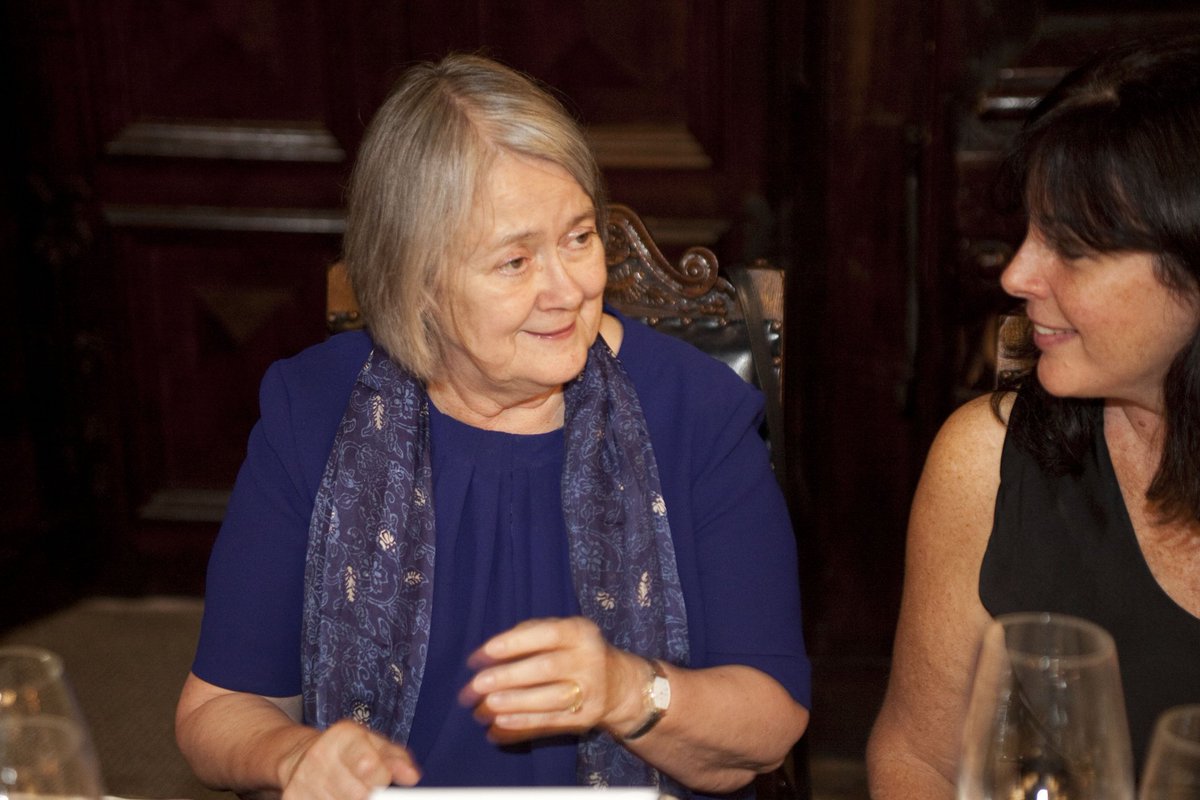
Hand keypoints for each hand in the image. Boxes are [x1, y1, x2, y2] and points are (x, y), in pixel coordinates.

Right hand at [279, 719, 420, 799]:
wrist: (302, 756)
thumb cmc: (349, 751)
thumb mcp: (374, 744)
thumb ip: (396, 759)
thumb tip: (411, 777)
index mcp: (344, 736)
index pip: (370, 766)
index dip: (381, 779)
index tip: (382, 780)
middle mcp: (320, 756)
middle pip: (359, 794)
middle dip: (368, 795)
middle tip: (367, 789)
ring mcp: (303, 779)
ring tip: (348, 791)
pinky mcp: (293, 798)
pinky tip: (335, 797)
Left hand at [458, 616, 643, 743]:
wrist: (617, 684)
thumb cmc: (574, 652)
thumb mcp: (561, 633)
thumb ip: (527, 636)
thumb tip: (485, 656)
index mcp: (580, 632)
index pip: (547, 634)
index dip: (514, 643)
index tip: (484, 652)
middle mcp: (589, 660)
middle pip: (546, 669)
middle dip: (507, 678)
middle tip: (475, 686)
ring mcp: (590, 692)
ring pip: (549, 700)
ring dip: (512, 705)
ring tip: (482, 709)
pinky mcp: (585, 719)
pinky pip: (550, 724)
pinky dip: (521, 727)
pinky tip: (497, 727)